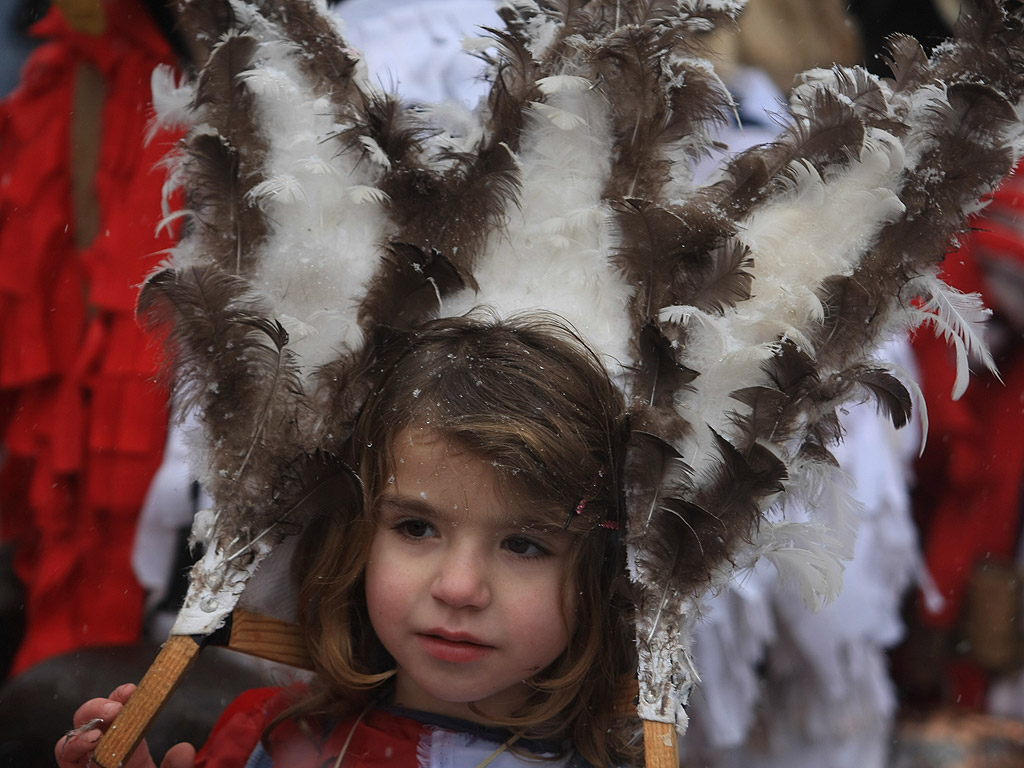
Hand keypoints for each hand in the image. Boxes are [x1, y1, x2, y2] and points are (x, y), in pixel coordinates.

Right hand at [55, 684, 195, 767]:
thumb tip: (183, 750)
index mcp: (128, 751)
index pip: (121, 718)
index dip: (123, 699)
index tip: (133, 690)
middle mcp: (102, 757)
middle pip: (89, 723)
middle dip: (97, 708)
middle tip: (115, 709)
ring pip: (70, 742)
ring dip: (82, 728)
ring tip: (98, 730)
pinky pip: (65, 762)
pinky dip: (72, 748)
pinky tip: (89, 743)